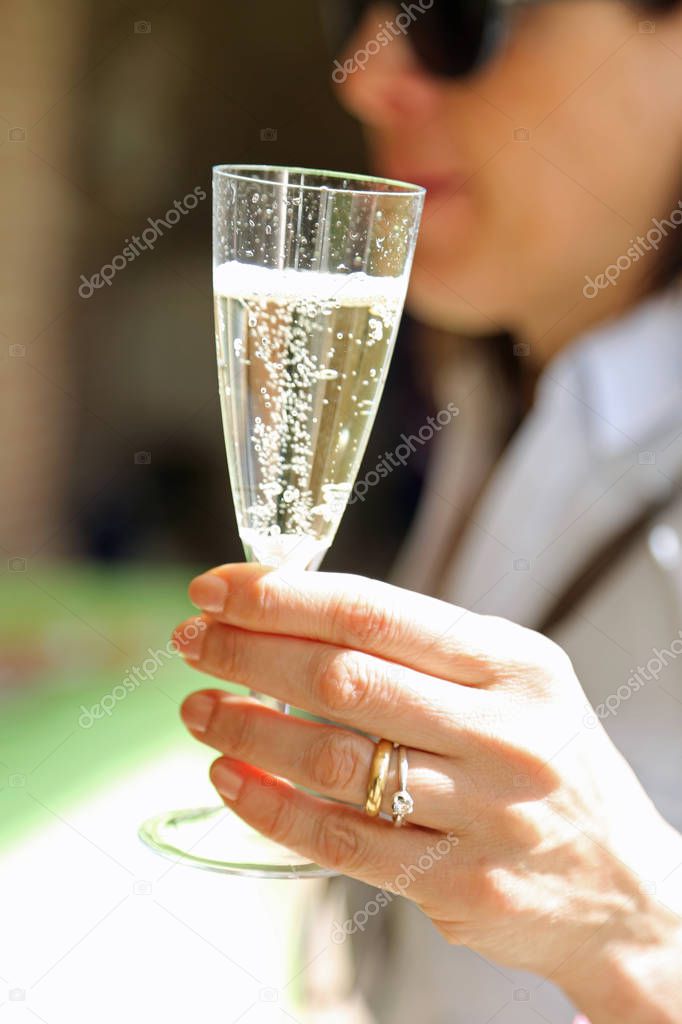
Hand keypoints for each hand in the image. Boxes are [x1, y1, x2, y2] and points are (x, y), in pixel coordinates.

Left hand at [173, 565, 681, 1022]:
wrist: (619, 885)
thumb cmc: (546, 760)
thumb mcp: (514, 681)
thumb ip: (423, 651)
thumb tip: (295, 613)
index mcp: (514, 664)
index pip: (375, 614)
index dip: (283, 597)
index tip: (218, 588)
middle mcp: (504, 732)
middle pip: (342, 678)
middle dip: (248, 652)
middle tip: (192, 641)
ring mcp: (484, 812)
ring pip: (333, 759)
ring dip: (247, 728)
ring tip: (198, 708)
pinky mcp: (459, 883)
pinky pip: (341, 840)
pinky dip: (270, 807)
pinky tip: (229, 779)